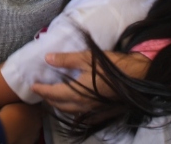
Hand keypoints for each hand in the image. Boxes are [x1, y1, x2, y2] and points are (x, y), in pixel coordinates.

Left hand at [31, 51, 149, 114]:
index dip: (41, 90)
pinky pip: (80, 114)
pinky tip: (72, 103)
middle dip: (48, 98)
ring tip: (53, 97)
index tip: (32, 86)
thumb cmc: (112, 66)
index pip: (52, 93)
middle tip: (41, 91)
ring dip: (58, 105)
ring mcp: (91, 110)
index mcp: (76, 93)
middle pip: (59, 105)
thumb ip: (66, 59)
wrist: (137, 78)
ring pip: (69, 111)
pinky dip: (71, 109)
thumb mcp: (87, 58)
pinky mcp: (100, 111)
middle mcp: (82, 105)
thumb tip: (47, 58)